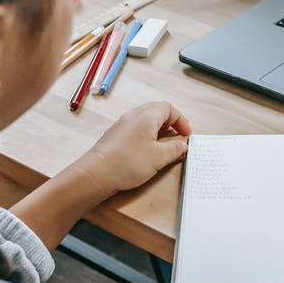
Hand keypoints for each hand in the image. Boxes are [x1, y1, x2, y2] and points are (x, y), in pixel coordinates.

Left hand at [7, 102, 189, 250]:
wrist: (96, 174)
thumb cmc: (126, 163)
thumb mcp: (159, 157)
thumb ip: (175, 149)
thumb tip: (183, 145)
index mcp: (146, 116)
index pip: (169, 108)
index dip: (181, 120)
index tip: (187, 134)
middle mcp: (133, 116)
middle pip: (156, 111)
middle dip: (171, 122)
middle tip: (178, 136)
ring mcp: (122, 125)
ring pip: (145, 120)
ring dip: (158, 129)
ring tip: (165, 144)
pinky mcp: (115, 136)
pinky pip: (135, 129)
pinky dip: (146, 135)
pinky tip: (147, 150)